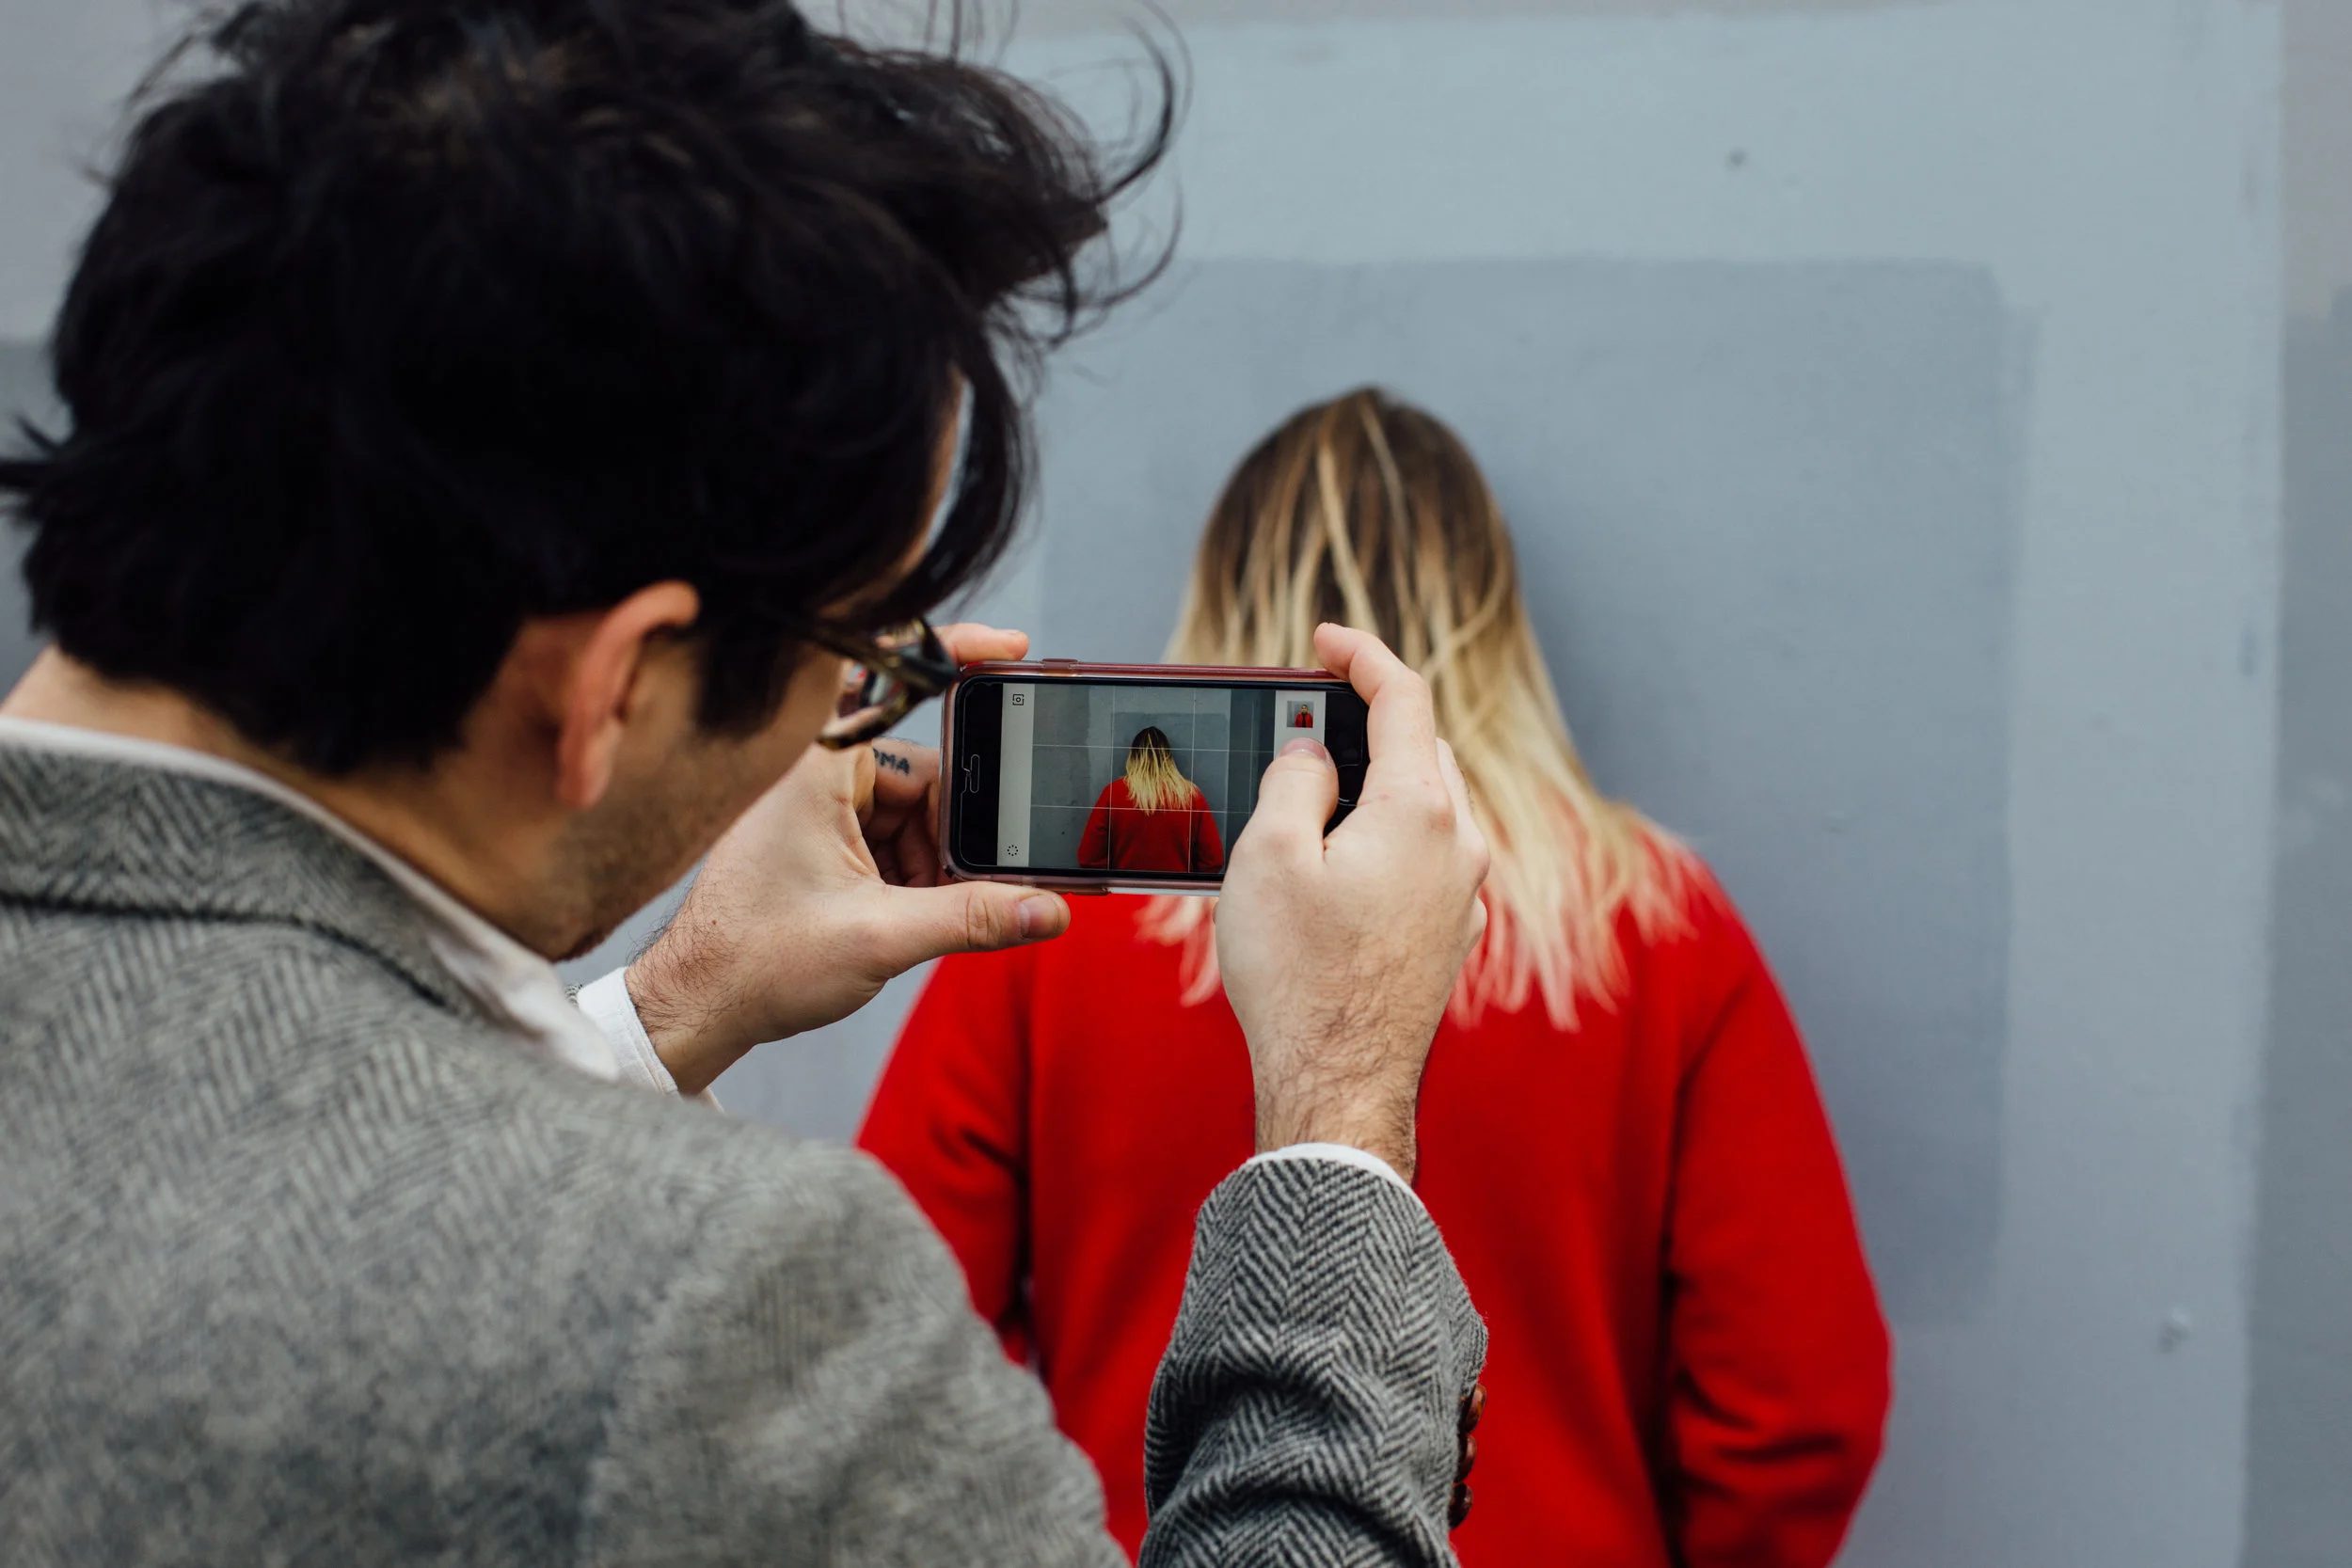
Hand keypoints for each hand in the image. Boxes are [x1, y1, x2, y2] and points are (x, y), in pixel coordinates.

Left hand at [624, 624, 1070, 1095]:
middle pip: (926, 774)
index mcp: (817, 765)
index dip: (957, 653)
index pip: (896, 681)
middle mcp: (815, 770)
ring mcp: (818, 802)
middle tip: (982, 878)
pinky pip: (892, 835)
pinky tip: (908, 915)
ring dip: (933, 862)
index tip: (1011, 649)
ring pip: (914, 811)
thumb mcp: (881, 937)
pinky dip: (912, 873)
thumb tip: (1047, 909)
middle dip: (955, 833)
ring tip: (921, 915)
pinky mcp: (821, 835)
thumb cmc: (753, 961)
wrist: (698, 1006)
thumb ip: (974, 918)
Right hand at [1213, 625, 1489, 1182]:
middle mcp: (1459, 846)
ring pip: (1430, 806)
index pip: (1403, 697)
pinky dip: (1387, 836)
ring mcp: (1463, 897)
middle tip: (1307, 719)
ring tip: (1311, 797)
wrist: (1338, 1085)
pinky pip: (1427, 859)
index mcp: (1420, 810)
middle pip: (1422, 748)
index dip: (1361, 654)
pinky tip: (1337, 864)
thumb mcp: (1269, 856)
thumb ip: (1294, 780)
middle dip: (1369, 722)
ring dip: (1379, 783)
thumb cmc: (1299, 976)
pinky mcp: (1451, 939)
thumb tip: (1312, 756)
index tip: (1326, 640)